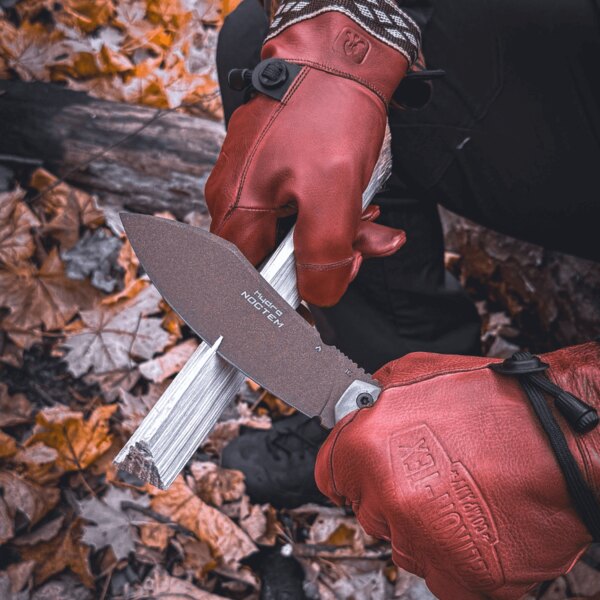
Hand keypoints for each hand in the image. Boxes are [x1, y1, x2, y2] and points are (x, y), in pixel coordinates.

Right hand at [205, 1, 420, 305]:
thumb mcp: (332, 193)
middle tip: (361, 248)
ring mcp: (257, 179)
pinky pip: (304, 204)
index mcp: (238, 209)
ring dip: (340, 234)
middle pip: (278, 255)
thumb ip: (323, 253)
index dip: (289, 290)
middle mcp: (238, 197)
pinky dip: (335, 210)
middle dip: (326, 257)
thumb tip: (321, 294)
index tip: (325, 284)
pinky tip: (361, 202)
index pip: (250, 278)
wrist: (338, 52)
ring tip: (370, 221)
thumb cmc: (328, 112)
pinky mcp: (278, 167)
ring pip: (297, 231)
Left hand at [315, 343, 599, 598]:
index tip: (362, 475)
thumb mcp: (415, 372)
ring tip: (461, 496)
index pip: (328, 476)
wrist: (561, 433)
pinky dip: (456, 558)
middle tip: (430, 477)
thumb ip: (372, 398)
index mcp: (366, 447)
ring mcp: (425, 539)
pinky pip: (442, 576)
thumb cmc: (493, 400)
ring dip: (425, 529)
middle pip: (369, 513)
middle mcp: (388, 496)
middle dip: (392, 497)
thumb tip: (356, 412)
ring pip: (405, 547)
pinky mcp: (463, 574)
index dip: (349, 473)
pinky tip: (476, 524)